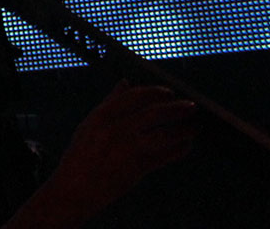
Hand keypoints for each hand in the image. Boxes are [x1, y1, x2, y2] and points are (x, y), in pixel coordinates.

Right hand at [4, 82, 196, 228]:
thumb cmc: (82, 154)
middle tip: (191, 106)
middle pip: (154, 113)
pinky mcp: (137, 167)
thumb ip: (110, 102)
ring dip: (183, 130)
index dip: (155, 92)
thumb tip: (125, 82)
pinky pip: (165, 156)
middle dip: (176, 108)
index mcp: (102, 116)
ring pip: (164, 135)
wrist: (76, 187)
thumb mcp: (90, 123)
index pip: (134, 96)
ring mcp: (128, 149)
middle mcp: (116, 129)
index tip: (169, 92)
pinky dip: (179, 150)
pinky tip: (186, 145)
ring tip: (193, 127)